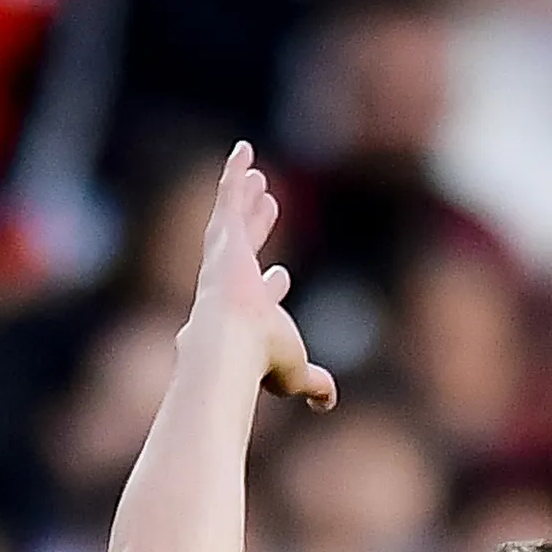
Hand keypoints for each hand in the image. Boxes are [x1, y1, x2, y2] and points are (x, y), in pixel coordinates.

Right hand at [193, 145, 336, 408]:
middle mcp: (231, 285)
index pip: (260, 298)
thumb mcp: (295, 373)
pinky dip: (234, 172)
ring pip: (234, 220)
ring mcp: (225, 258)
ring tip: (258, 178)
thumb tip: (327, 402)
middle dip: (257, 231)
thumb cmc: (262, 362)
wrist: (232, 345)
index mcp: (247, 317)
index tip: (282, 278)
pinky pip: (229, 195)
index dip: (272, 288)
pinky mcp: (223, 236)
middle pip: (245, 250)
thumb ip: (313, 384)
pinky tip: (244, 149)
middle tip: (270, 209)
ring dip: (244, 199)